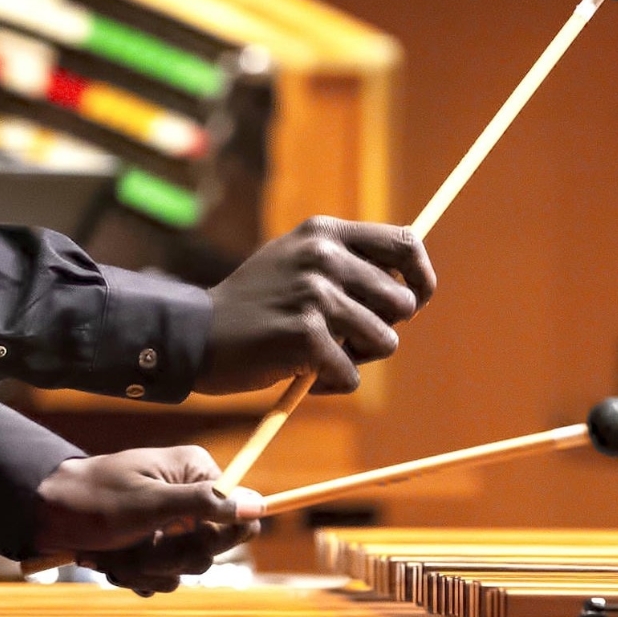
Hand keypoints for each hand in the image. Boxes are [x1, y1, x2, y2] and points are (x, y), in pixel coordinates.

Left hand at [32, 447, 261, 596]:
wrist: (45, 514)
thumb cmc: (94, 498)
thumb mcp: (150, 502)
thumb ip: (205, 504)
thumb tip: (258, 505)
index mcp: (195, 473)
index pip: (240, 514)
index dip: (217, 537)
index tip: (183, 538)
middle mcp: (188, 499)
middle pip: (212, 549)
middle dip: (169, 555)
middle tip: (139, 544)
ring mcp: (169, 527)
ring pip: (184, 569)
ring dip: (146, 568)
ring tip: (117, 552)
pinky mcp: (151, 549)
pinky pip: (162, 579)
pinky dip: (135, 576)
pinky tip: (112, 562)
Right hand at [199, 217, 435, 395]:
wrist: (194, 333)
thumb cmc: (253, 304)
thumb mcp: (295, 261)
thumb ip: (345, 263)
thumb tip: (411, 286)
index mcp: (324, 233)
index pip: (405, 243)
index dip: (422, 276)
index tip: (418, 300)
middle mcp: (323, 257)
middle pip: (402, 302)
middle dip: (382, 328)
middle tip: (344, 337)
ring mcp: (315, 296)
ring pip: (384, 342)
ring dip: (358, 359)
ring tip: (318, 353)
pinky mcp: (306, 336)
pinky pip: (352, 375)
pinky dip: (331, 383)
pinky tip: (299, 371)